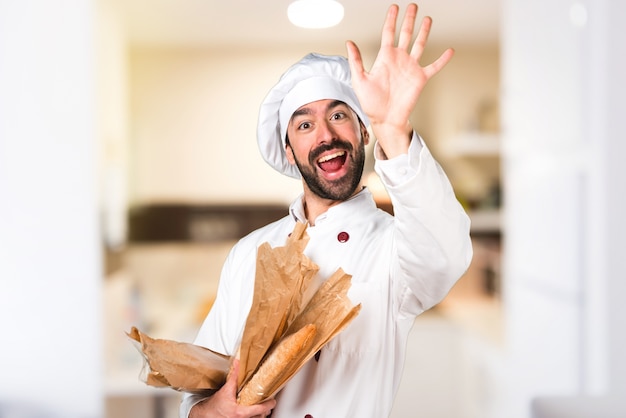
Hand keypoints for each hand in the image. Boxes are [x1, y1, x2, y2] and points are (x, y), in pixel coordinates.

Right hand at [189, 359, 275, 417]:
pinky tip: (253, 413)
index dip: (268, 405)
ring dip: (260, 415)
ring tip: (262, 408)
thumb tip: (238, 363)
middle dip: (265, 410)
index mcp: (239, 413)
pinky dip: (254, 417)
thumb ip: (234, 377)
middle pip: (260, 417)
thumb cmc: (213, 407)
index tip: (272, 401)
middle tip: (268, 403)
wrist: (204, 415)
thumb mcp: (225, 390)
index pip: (260, 410)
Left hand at [346, 3, 453, 158]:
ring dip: (424, 32)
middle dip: (409, 20)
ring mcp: (411, 68)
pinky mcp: (420, 78)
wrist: (385, 119)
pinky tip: (449, 51)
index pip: (388, 33)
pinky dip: (442, 59)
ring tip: (428, 19)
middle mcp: (399, 60)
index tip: (395, 7)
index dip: (391, 19)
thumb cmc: (371, 103)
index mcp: (385, 58)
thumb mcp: (359, 80)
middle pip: (405, 34)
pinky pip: (434, 66)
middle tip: (412, 6)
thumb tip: (349, 43)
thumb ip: (356, 61)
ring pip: (419, 44)